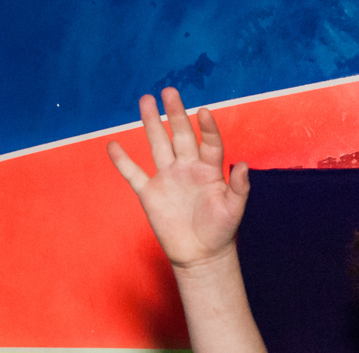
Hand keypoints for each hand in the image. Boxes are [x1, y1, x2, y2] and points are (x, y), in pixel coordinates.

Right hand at [108, 88, 249, 270]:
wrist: (201, 254)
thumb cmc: (221, 231)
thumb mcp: (234, 210)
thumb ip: (239, 188)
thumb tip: (244, 165)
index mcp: (209, 170)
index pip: (209, 143)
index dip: (207, 128)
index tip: (204, 112)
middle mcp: (187, 168)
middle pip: (181, 135)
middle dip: (175, 114)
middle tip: (169, 91)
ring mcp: (167, 178)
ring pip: (158, 145)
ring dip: (151, 124)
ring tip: (146, 100)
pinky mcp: (150, 193)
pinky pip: (134, 173)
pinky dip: (122, 161)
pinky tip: (113, 145)